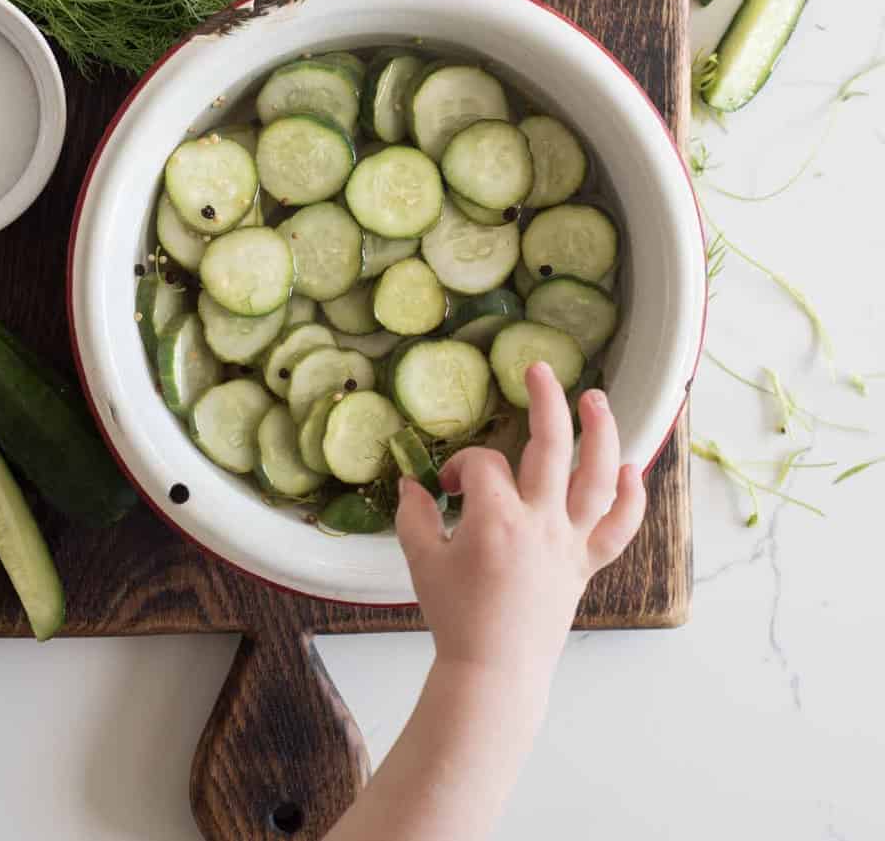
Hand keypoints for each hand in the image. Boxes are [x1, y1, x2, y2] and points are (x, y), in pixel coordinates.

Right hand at [395, 362, 645, 688]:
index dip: (462, 467)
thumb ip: (414, 515)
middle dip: (545, 400)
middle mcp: (540, 523)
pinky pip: (618, 528)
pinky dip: (629, 498)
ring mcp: (569, 543)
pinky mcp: (585, 564)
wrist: (494, 671)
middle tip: (539, 369)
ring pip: (596, 478)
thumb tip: (412, 484)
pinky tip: (629, 469)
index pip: (483, 465)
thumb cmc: (456, 618)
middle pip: (550, 446)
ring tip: (596, 399)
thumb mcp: (421, 561)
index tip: (448, 488)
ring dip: (601, 433)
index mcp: (497, 520)